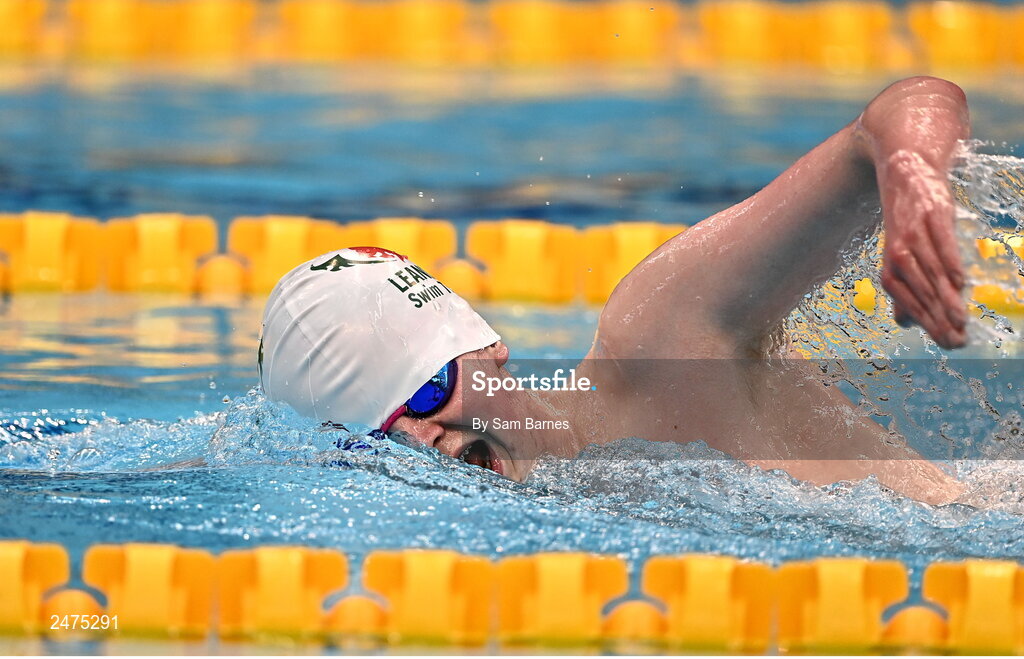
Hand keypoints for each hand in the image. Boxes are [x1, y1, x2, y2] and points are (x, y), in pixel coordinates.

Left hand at [878, 149, 966, 348]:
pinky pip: (942, 241)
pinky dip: (949, 261)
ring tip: (960, 321)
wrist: (904, 169)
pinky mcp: (932, 214)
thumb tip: (905, 323)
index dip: (930, 325)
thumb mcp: (900, 254)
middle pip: (922, 294)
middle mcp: (899, 254)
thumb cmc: (906, 220)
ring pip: (931, 272)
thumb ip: (905, 289)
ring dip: (946, 299)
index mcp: (890, 268)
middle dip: (939, 321)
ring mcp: (915, 233)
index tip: (949, 345)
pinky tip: (960, 281)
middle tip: (958, 343)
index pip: (911, 304)